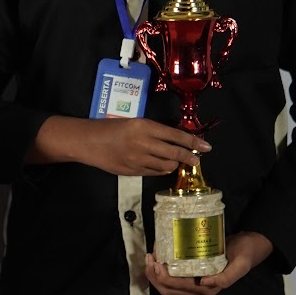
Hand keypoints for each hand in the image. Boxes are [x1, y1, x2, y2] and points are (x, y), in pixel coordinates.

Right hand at [32, 116, 209, 175]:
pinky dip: (161, 169)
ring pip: (166, 166)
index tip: (206, 147)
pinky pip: (154, 172)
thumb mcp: (134, 122)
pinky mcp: (133, 171)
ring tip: (178, 162)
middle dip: (190, 157)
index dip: (193, 142)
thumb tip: (175, 139)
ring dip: (175, 165)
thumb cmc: (110, 128)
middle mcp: (144, 143)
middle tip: (197, 159)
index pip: (176, 136)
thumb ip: (153, 131)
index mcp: (144, 127)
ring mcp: (138, 159)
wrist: (88, 141)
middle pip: (175, 154)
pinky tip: (162, 166)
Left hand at [144, 231, 273, 294]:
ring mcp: (194, 280)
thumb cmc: (245, 253)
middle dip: (154, 276)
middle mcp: (199, 287)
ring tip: (150, 257)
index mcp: (209, 288)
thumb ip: (227, 277)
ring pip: (167, 284)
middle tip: (149, 258)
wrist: (249, 245)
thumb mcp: (241, 264)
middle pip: (168, 288)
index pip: (179, 287)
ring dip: (155, 273)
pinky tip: (159, 254)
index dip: (164, 278)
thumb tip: (204, 283)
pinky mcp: (193, 271)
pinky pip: (173, 274)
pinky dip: (162, 267)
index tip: (156, 263)